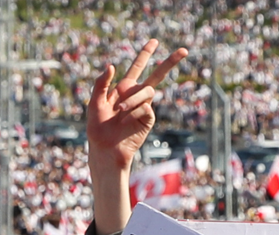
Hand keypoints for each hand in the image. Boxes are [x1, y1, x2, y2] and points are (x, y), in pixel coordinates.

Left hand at [86, 39, 187, 169]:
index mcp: (123, 89)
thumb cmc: (97, 128)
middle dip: (170, 62)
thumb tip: (112, 65)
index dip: (145, 54)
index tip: (154, 41)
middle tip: (184, 50)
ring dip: (133, 99)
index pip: (137, 68)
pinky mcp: (148, 119)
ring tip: (120, 110)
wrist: (105, 149)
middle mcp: (136, 96)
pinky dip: (134, 111)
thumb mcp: (94, 102)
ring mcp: (144, 107)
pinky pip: (146, 107)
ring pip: (148, 91)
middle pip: (157, 76)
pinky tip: (125, 121)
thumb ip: (101, 84)